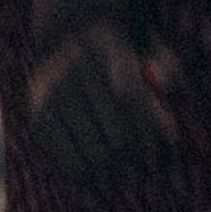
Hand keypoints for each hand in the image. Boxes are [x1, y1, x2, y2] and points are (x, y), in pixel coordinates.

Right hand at [25, 15, 182, 176]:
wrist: (72, 46)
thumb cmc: (124, 58)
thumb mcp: (151, 53)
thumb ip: (165, 69)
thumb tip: (161, 97)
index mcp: (104, 43)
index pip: (129, 93)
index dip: (153, 120)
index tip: (171, 136)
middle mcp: (72, 65)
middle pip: (119, 134)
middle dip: (140, 143)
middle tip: (145, 142)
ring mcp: (51, 93)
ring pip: (101, 154)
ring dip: (119, 158)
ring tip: (124, 146)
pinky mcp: (39, 119)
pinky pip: (76, 166)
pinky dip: (94, 168)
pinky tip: (99, 150)